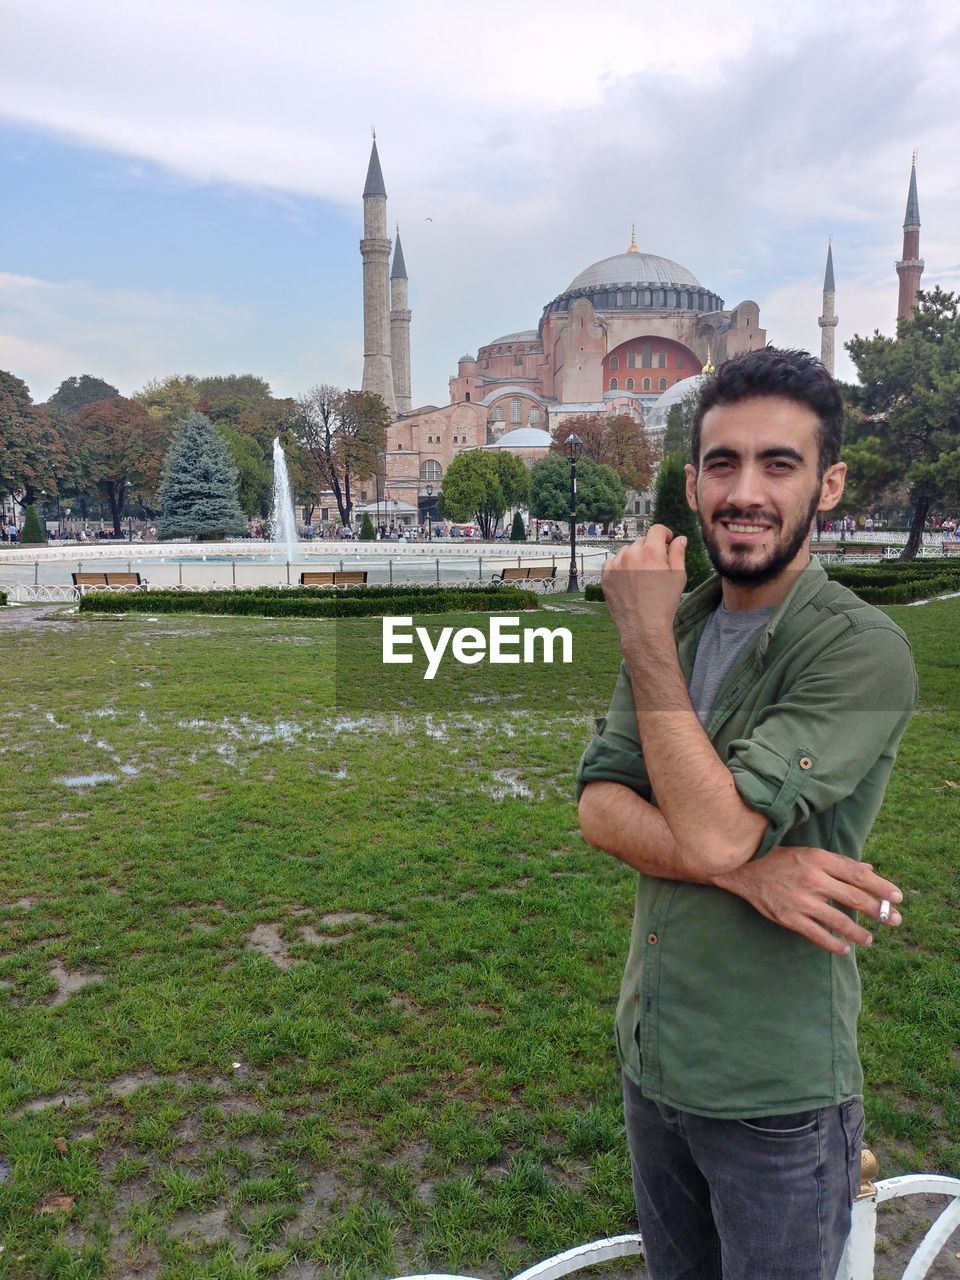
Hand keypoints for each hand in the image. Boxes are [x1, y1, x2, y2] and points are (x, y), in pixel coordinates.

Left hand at [600, 524, 686, 654]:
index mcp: (651, 551)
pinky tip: (629, 581)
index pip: (656, 529)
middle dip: (650, 549)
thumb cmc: (664, 603)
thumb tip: (679, 539)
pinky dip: (620, 567)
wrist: (643, 626)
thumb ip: (678, 553)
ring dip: (634, 557)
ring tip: (642, 576)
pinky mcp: (605, 575)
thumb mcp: (678, 576)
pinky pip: (613, 563)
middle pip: (642, 541)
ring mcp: (616, 564)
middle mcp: (631, 553)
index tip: (666, 542)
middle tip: (656, 566)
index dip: (664, 534)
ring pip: (626, 551)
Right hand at [712, 846, 903, 954]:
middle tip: (895, 920)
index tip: (898, 897)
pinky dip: (833, 944)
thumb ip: (840, 864)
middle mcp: (813, 879)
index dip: (881, 887)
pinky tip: (844, 949)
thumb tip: (869, 872)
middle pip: (854, 897)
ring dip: (859, 933)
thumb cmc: (779, 860)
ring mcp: (801, 900)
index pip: (858, 874)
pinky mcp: (789, 917)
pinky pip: (817, 935)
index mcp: (819, 860)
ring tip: (869, 939)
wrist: (743, 869)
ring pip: (839, 920)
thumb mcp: (810, 854)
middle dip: (879, 911)